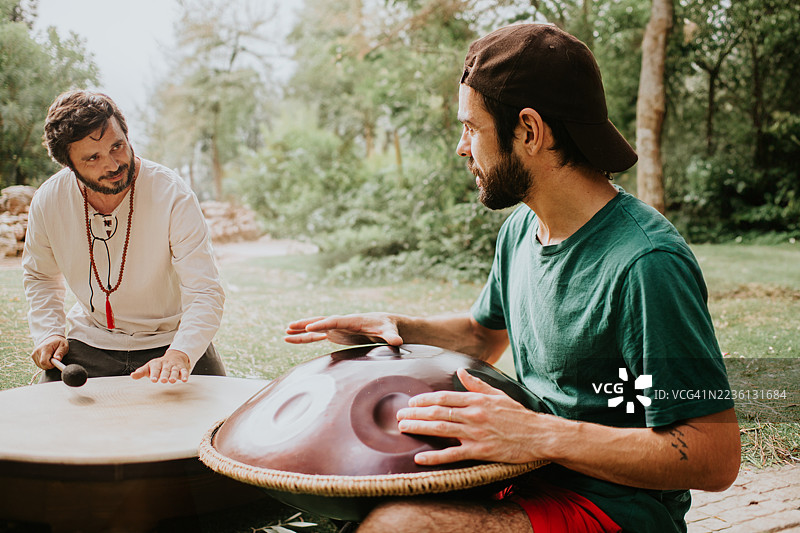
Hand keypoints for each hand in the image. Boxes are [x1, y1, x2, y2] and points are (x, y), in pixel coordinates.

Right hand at [31, 335, 68, 368]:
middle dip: (50, 365)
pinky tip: (47, 358)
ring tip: (51, 357)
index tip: (56, 362)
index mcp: (45, 348)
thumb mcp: (63, 346)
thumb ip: (60, 352)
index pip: (44, 362)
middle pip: (42, 365)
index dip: (50, 365)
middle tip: (55, 359)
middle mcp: (37, 351)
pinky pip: (39, 364)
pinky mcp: (33, 356)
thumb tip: (57, 359)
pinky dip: (44, 363)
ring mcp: (34, 354)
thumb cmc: (58, 342)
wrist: (52, 338)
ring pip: (40, 365)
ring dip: (47, 364)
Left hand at [130, 349, 190, 382]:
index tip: (153, 379)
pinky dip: (185, 375)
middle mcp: (166, 364)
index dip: (154, 374)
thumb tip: (132, 376)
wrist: (174, 356)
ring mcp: (174, 366)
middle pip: (165, 370)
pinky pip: (184, 371)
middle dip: (164, 375)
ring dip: (174, 375)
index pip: (155, 368)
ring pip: (174, 371)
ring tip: (172, 381)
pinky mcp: (182, 368)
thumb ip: (141, 372)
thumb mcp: (149, 367)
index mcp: (157, 364)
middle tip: (163, 380)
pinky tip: (185, 380)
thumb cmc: (159, 366)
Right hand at [284, 313, 402, 345]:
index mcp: (353, 320)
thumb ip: (391, 336)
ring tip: (284, 333)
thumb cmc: (388, 327)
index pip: (334, 321)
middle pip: (320, 321)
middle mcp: (342, 322)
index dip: (322, 324)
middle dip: (305, 324)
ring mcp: (337, 328)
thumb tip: (397, 341)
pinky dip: (305, 337)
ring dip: (301, 331)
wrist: (387, 325)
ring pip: (316, 328)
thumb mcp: (390, 332)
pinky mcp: (335, 334)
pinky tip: (292, 339)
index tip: (309, 327)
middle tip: (289, 327)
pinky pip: (317, 336)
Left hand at [397, 368, 548, 465]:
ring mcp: (475, 434)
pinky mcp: (480, 452)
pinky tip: (420, 458)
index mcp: (477, 400)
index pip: (444, 396)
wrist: (539, 435)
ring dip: (418, 428)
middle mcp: (473, 415)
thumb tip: (461, 371)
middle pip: (437, 411)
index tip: (411, 402)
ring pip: (440, 429)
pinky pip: (452, 455)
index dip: (424, 399)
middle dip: (415, 413)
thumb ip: (477, 384)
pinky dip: (434, 457)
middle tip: (399, 416)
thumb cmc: (519, 416)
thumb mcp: (498, 394)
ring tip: (403, 428)